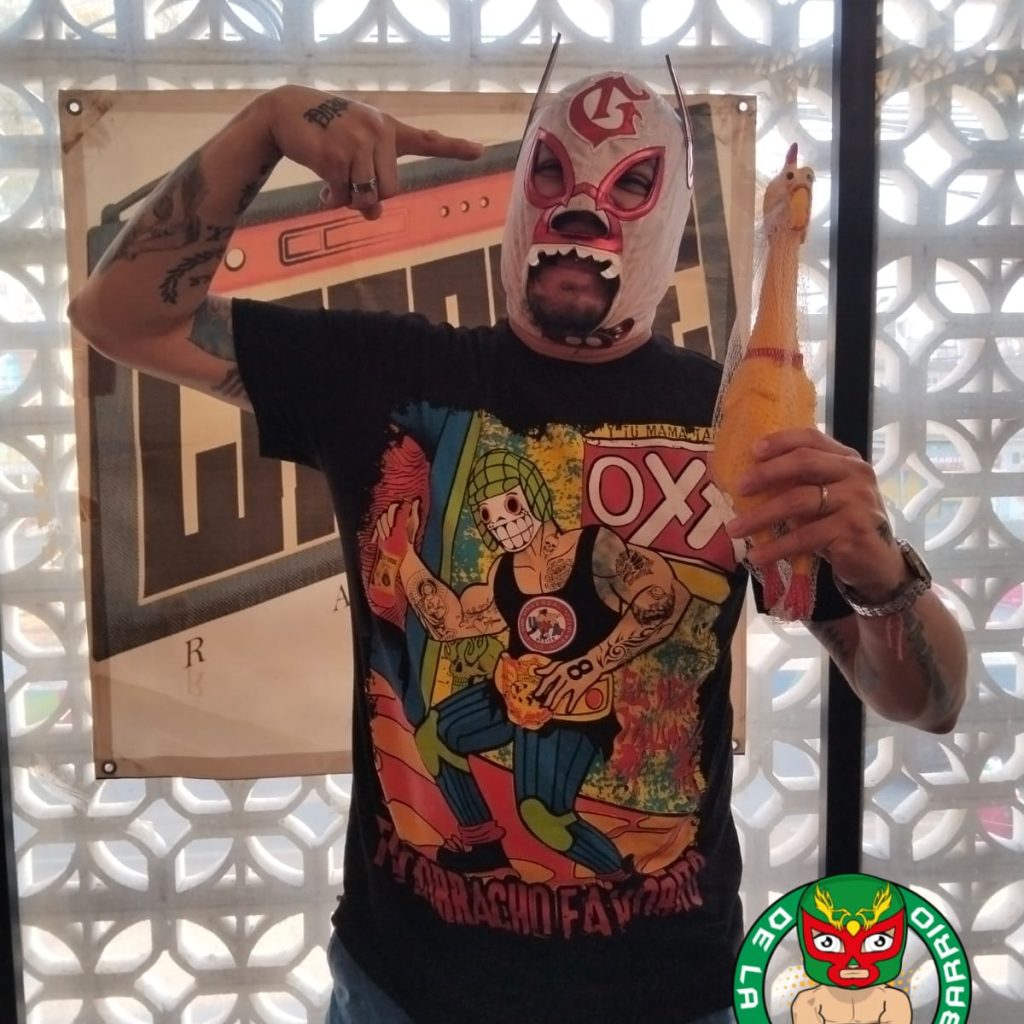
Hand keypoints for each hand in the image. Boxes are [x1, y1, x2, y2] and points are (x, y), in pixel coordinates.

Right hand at [261, 85, 482, 219]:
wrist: (286, 112)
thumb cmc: (327, 134)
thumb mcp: (355, 156)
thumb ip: (372, 183)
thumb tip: (374, 214)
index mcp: (389, 129)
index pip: (427, 141)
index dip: (454, 149)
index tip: (480, 152)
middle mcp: (379, 132)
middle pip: (392, 190)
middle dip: (372, 197)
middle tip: (352, 187)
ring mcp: (358, 142)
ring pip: (369, 197)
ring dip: (350, 202)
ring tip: (335, 186)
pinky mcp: (335, 156)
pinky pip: (344, 196)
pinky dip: (333, 199)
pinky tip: (322, 188)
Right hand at [375, 498, 419, 549]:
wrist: (406, 549)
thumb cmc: (411, 536)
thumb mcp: (414, 523)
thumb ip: (414, 511)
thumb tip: (416, 500)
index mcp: (399, 511)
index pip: (392, 508)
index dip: (390, 516)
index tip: (392, 525)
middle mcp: (392, 515)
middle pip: (384, 515)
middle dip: (384, 525)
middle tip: (388, 534)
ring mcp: (386, 523)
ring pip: (378, 522)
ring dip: (380, 530)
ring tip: (385, 538)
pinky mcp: (382, 530)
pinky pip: (375, 529)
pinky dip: (374, 535)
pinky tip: (373, 540)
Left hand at [533, 655, 603, 713]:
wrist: (593, 662)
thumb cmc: (576, 663)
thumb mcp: (560, 664)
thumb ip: (548, 668)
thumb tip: (535, 671)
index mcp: (558, 670)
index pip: (546, 681)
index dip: (540, 689)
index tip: (535, 696)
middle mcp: (563, 676)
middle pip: (552, 690)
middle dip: (546, 699)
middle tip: (541, 706)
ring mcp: (571, 682)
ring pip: (560, 695)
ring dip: (554, 703)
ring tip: (550, 709)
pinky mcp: (580, 688)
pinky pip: (574, 698)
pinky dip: (571, 705)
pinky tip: (568, 711)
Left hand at [724, 428, 906, 595]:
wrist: (877, 561)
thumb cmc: (842, 523)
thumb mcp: (824, 496)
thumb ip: (799, 483)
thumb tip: (749, 479)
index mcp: (846, 459)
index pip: (811, 438)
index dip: (780, 441)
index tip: (752, 451)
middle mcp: (855, 474)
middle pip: (804, 462)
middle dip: (766, 473)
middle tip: (738, 488)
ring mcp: (857, 501)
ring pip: (799, 501)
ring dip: (761, 516)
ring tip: (735, 529)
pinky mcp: (852, 530)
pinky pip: (805, 536)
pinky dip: (777, 547)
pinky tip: (758, 556)